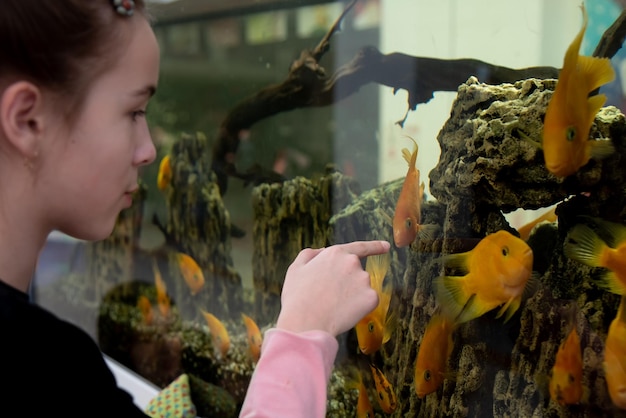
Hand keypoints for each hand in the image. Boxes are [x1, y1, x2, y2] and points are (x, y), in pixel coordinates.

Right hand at [276, 240, 390, 336]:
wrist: (306, 322)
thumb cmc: (297, 297)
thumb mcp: (296, 268)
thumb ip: (310, 254)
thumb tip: (322, 251)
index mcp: (335, 253)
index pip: (360, 247)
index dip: (375, 246)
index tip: (386, 246)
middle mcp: (353, 263)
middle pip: (356, 273)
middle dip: (348, 283)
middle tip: (330, 297)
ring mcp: (364, 280)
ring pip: (362, 289)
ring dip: (352, 296)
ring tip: (332, 306)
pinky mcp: (372, 298)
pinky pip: (367, 303)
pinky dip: (358, 309)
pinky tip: (343, 313)